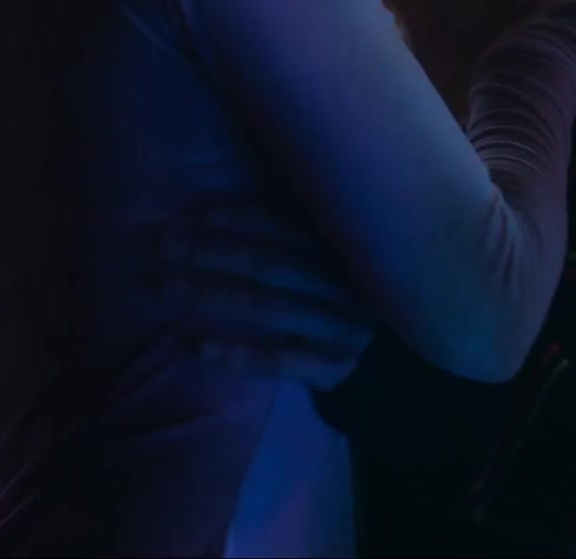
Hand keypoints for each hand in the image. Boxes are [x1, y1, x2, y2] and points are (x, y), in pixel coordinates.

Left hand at [156, 199, 374, 390]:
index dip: (238, 215)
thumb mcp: (350, 263)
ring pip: (269, 306)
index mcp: (347, 251)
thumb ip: (312, 237)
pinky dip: (238, 354)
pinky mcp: (336, 369)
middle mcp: (346, 284)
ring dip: (211, 294)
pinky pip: (282, 361)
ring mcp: (343, 328)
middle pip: (269, 262)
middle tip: (160, 245)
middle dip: (211, 251)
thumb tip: (239, 206)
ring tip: (162, 287)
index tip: (190, 212)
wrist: (415, 364)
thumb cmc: (363, 304)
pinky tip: (195, 347)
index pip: (287, 225)